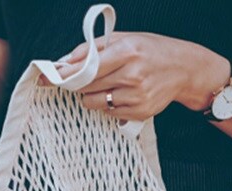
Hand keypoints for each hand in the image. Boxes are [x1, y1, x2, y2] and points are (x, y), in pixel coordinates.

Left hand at [49, 32, 229, 120]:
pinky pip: (107, 112)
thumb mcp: (125, 39)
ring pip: (93, 102)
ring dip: (92, 94)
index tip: (45, 77)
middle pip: (85, 86)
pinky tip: (120, 93)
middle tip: (79, 78)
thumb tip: (64, 61)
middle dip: (77, 82)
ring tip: (108, 83)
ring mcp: (136, 96)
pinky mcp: (139, 112)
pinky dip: (106, 103)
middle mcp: (132, 75)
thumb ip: (92, 49)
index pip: (86, 68)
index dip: (63, 74)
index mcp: (127, 52)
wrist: (186, 69)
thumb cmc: (152, 51)